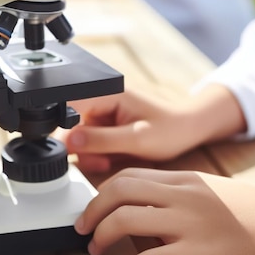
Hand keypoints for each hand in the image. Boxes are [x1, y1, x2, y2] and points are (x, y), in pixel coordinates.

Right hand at [61, 89, 202, 172]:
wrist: (188, 132)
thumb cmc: (170, 130)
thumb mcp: (136, 139)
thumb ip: (102, 140)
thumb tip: (71, 141)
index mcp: (109, 94)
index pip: (71, 105)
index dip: (67, 129)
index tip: (76, 150)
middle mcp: (103, 100)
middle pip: (72, 125)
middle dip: (83, 147)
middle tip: (102, 161)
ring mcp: (104, 113)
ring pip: (79, 137)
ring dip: (90, 153)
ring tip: (110, 160)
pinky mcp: (106, 126)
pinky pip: (89, 142)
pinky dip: (97, 154)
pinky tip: (111, 158)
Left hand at [76, 167, 254, 254]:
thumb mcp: (214, 191)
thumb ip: (180, 194)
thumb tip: (149, 207)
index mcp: (186, 179)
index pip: (130, 175)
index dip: (103, 192)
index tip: (93, 208)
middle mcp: (182, 195)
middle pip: (120, 191)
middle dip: (92, 210)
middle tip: (82, 228)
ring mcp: (189, 224)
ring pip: (127, 220)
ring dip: (102, 235)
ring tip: (94, 250)